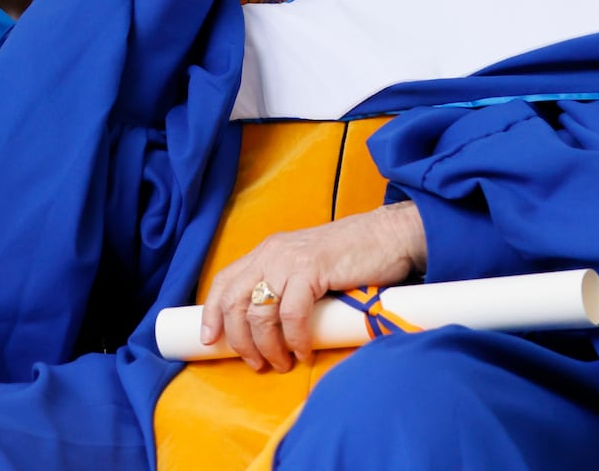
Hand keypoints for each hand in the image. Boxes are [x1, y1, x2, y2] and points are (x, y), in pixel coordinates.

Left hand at [198, 202, 426, 371]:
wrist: (389, 236)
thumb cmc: (353, 258)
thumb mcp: (307, 267)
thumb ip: (288, 285)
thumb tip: (271, 328)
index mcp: (267, 252)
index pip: (225, 281)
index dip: (212, 313)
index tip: (209, 340)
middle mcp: (271, 253)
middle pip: (236, 302)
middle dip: (240, 340)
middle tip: (256, 363)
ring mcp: (290, 260)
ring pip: (260, 313)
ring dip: (268, 347)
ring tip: (283, 362)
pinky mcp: (312, 269)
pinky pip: (291, 314)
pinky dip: (295, 339)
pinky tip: (303, 352)